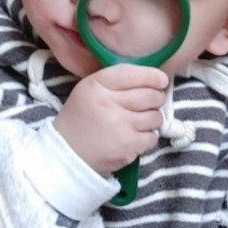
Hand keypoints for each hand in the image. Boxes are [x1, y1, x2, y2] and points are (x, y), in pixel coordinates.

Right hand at [54, 64, 168, 175]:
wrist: (66, 153)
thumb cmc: (81, 119)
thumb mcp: (89, 90)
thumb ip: (116, 81)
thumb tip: (153, 78)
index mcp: (95, 85)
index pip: (132, 74)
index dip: (152, 76)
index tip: (161, 80)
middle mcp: (108, 103)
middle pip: (150, 96)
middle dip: (156, 99)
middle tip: (150, 103)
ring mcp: (119, 125)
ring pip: (155, 117)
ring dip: (152, 119)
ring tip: (138, 122)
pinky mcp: (128, 146)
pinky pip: (153, 137)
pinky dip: (147, 137)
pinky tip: (134, 137)